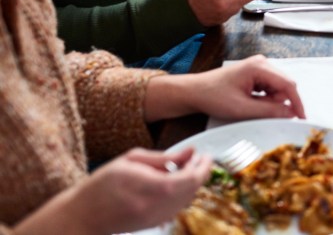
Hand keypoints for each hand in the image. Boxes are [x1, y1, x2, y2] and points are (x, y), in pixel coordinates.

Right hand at [18, 148, 210, 233]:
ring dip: (192, 183)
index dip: (203, 166)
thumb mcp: (131, 160)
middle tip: (199, 159)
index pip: (192, 178)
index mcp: (155, 187)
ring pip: (187, 200)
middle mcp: (159, 206)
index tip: (206, 154)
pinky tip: (175, 183)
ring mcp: (157, 218)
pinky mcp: (153, 224)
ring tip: (186, 168)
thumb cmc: (102, 184)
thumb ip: (164, 157)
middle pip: (193, 190)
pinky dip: (182, 194)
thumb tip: (190, 152)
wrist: (82, 216)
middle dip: (200, 173)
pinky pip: (177, 208)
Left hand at [145, 55, 305, 121]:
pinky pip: (270, 88)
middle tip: (267, 116)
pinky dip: (265, 100)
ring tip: (252, 109)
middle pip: (284, 86)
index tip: (302, 119)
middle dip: (280, 103)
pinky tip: (252, 104)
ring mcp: (259, 67)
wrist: (194, 92)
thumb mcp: (242, 108)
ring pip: (278, 89)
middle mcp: (263, 63)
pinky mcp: (256, 74)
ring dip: (271, 102)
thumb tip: (291, 114)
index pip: (288, 85)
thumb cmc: (214, 97)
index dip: (296, 103)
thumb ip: (268, 111)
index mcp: (260, 67)